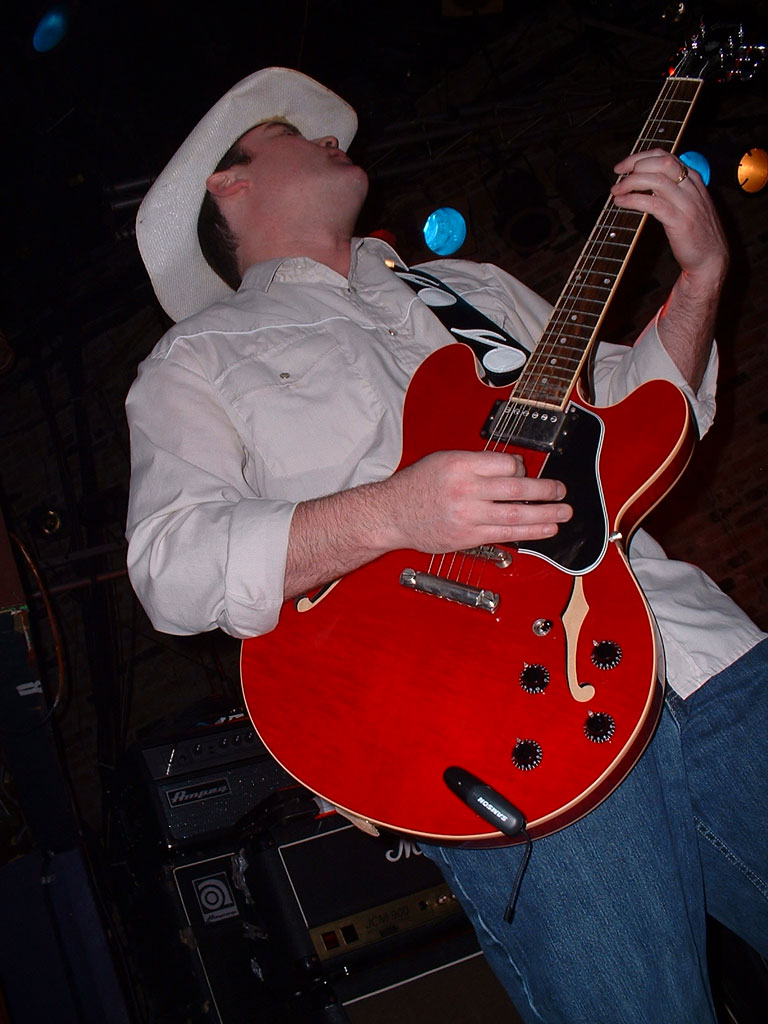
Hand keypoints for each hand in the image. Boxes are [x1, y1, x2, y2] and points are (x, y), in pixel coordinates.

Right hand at [380, 450, 570, 552]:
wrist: (391, 514)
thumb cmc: (416, 486)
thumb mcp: (443, 460)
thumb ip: (476, 464)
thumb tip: (512, 469)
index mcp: (460, 465)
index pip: (507, 464)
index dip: (522, 468)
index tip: (526, 472)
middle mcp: (466, 490)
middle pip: (518, 490)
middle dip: (546, 491)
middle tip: (561, 490)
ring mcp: (468, 516)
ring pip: (517, 515)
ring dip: (545, 515)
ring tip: (563, 513)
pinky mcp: (468, 537)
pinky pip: (505, 534)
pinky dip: (529, 532)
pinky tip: (544, 529)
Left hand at [610, 149, 727, 283]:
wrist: (711, 258)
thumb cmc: (696, 232)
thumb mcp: (687, 203)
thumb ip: (672, 189)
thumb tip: (645, 181)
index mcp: (693, 179)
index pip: (665, 156)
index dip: (640, 157)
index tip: (624, 166)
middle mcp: (691, 187)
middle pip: (661, 162)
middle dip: (634, 164)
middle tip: (618, 174)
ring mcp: (687, 203)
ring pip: (656, 180)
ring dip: (631, 182)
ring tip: (616, 191)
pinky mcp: (680, 221)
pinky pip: (653, 204)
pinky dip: (634, 200)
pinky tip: (622, 203)